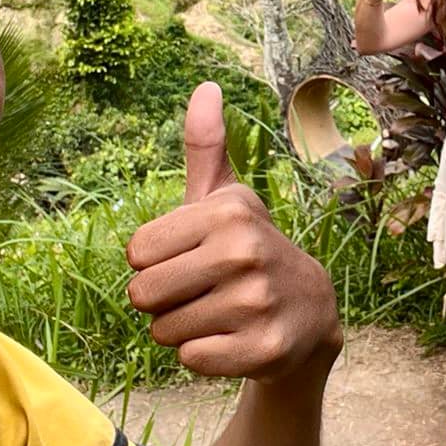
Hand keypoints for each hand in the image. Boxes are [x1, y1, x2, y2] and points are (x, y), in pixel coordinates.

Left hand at [127, 83, 342, 382]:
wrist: (310, 313)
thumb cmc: (248, 250)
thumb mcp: (227, 199)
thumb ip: (205, 146)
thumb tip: (205, 87)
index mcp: (228, 212)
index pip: (135, 252)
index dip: (153, 262)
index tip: (189, 258)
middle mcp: (245, 252)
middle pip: (142, 296)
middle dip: (162, 302)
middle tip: (201, 291)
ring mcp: (256, 303)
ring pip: (164, 332)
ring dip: (182, 330)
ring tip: (220, 314)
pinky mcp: (263, 349)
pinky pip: (191, 359)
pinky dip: (204, 356)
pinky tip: (233, 339)